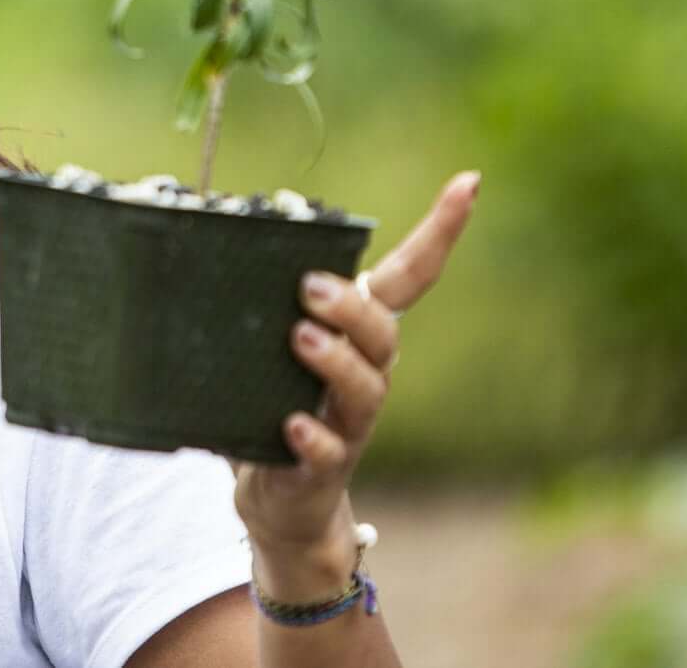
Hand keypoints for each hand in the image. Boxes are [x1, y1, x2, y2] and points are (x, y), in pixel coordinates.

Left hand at [227, 170, 480, 582]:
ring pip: (364, 389)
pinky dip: (313, 435)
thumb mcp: (268, 342)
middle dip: (353, 306)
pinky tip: (292, 422)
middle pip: (383, 333)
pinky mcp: (322, 467)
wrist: (280, 502)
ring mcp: (348, 424)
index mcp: (358, 336)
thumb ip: (255, 289)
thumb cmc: (273, 404)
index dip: (441, 232)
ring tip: (300, 337)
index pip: (409, 277)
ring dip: (336, 361)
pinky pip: (328, 451)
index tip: (469, 183)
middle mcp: (366, 374)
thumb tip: (217, 210)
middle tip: (309, 286)